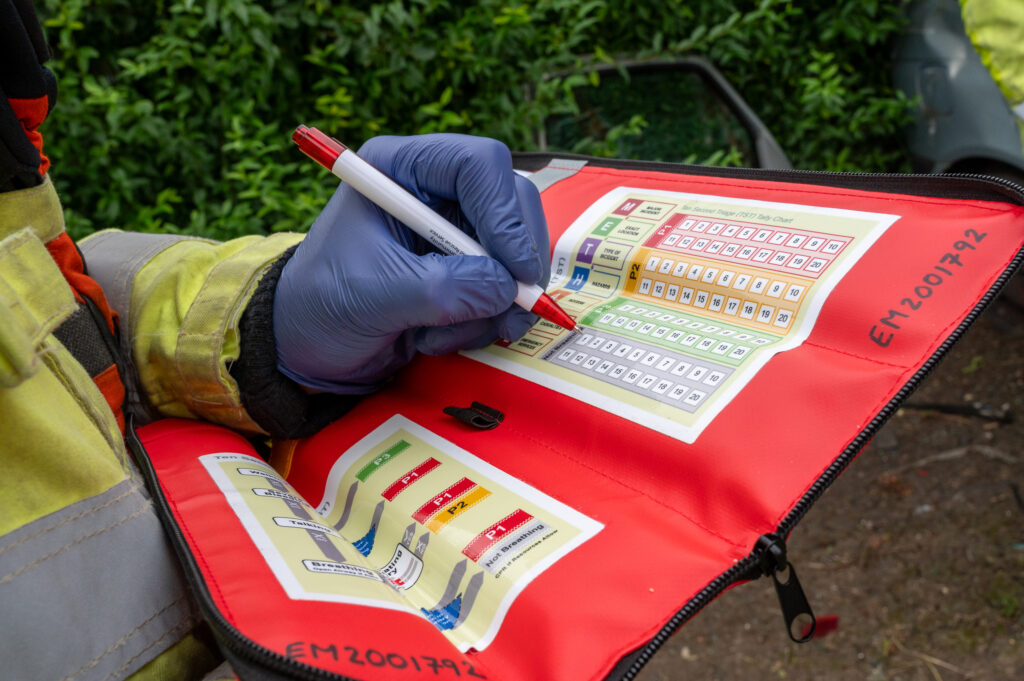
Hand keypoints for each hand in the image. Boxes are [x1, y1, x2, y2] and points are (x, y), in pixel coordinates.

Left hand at [273, 133, 549, 392]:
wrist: (308, 344)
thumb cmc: (322, 303)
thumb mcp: (376, 294)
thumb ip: (443, 288)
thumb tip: (506, 289)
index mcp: (401, 169)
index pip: (478, 165)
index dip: (505, 214)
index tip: (513, 270)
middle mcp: (434, 191)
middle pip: (512, 205)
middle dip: (514, 265)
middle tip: (510, 313)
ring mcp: (454, 230)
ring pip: (516, 253)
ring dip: (494, 305)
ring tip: (440, 336)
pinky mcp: (465, 268)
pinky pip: (505, 288)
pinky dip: (484, 321)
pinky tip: (437, 338)